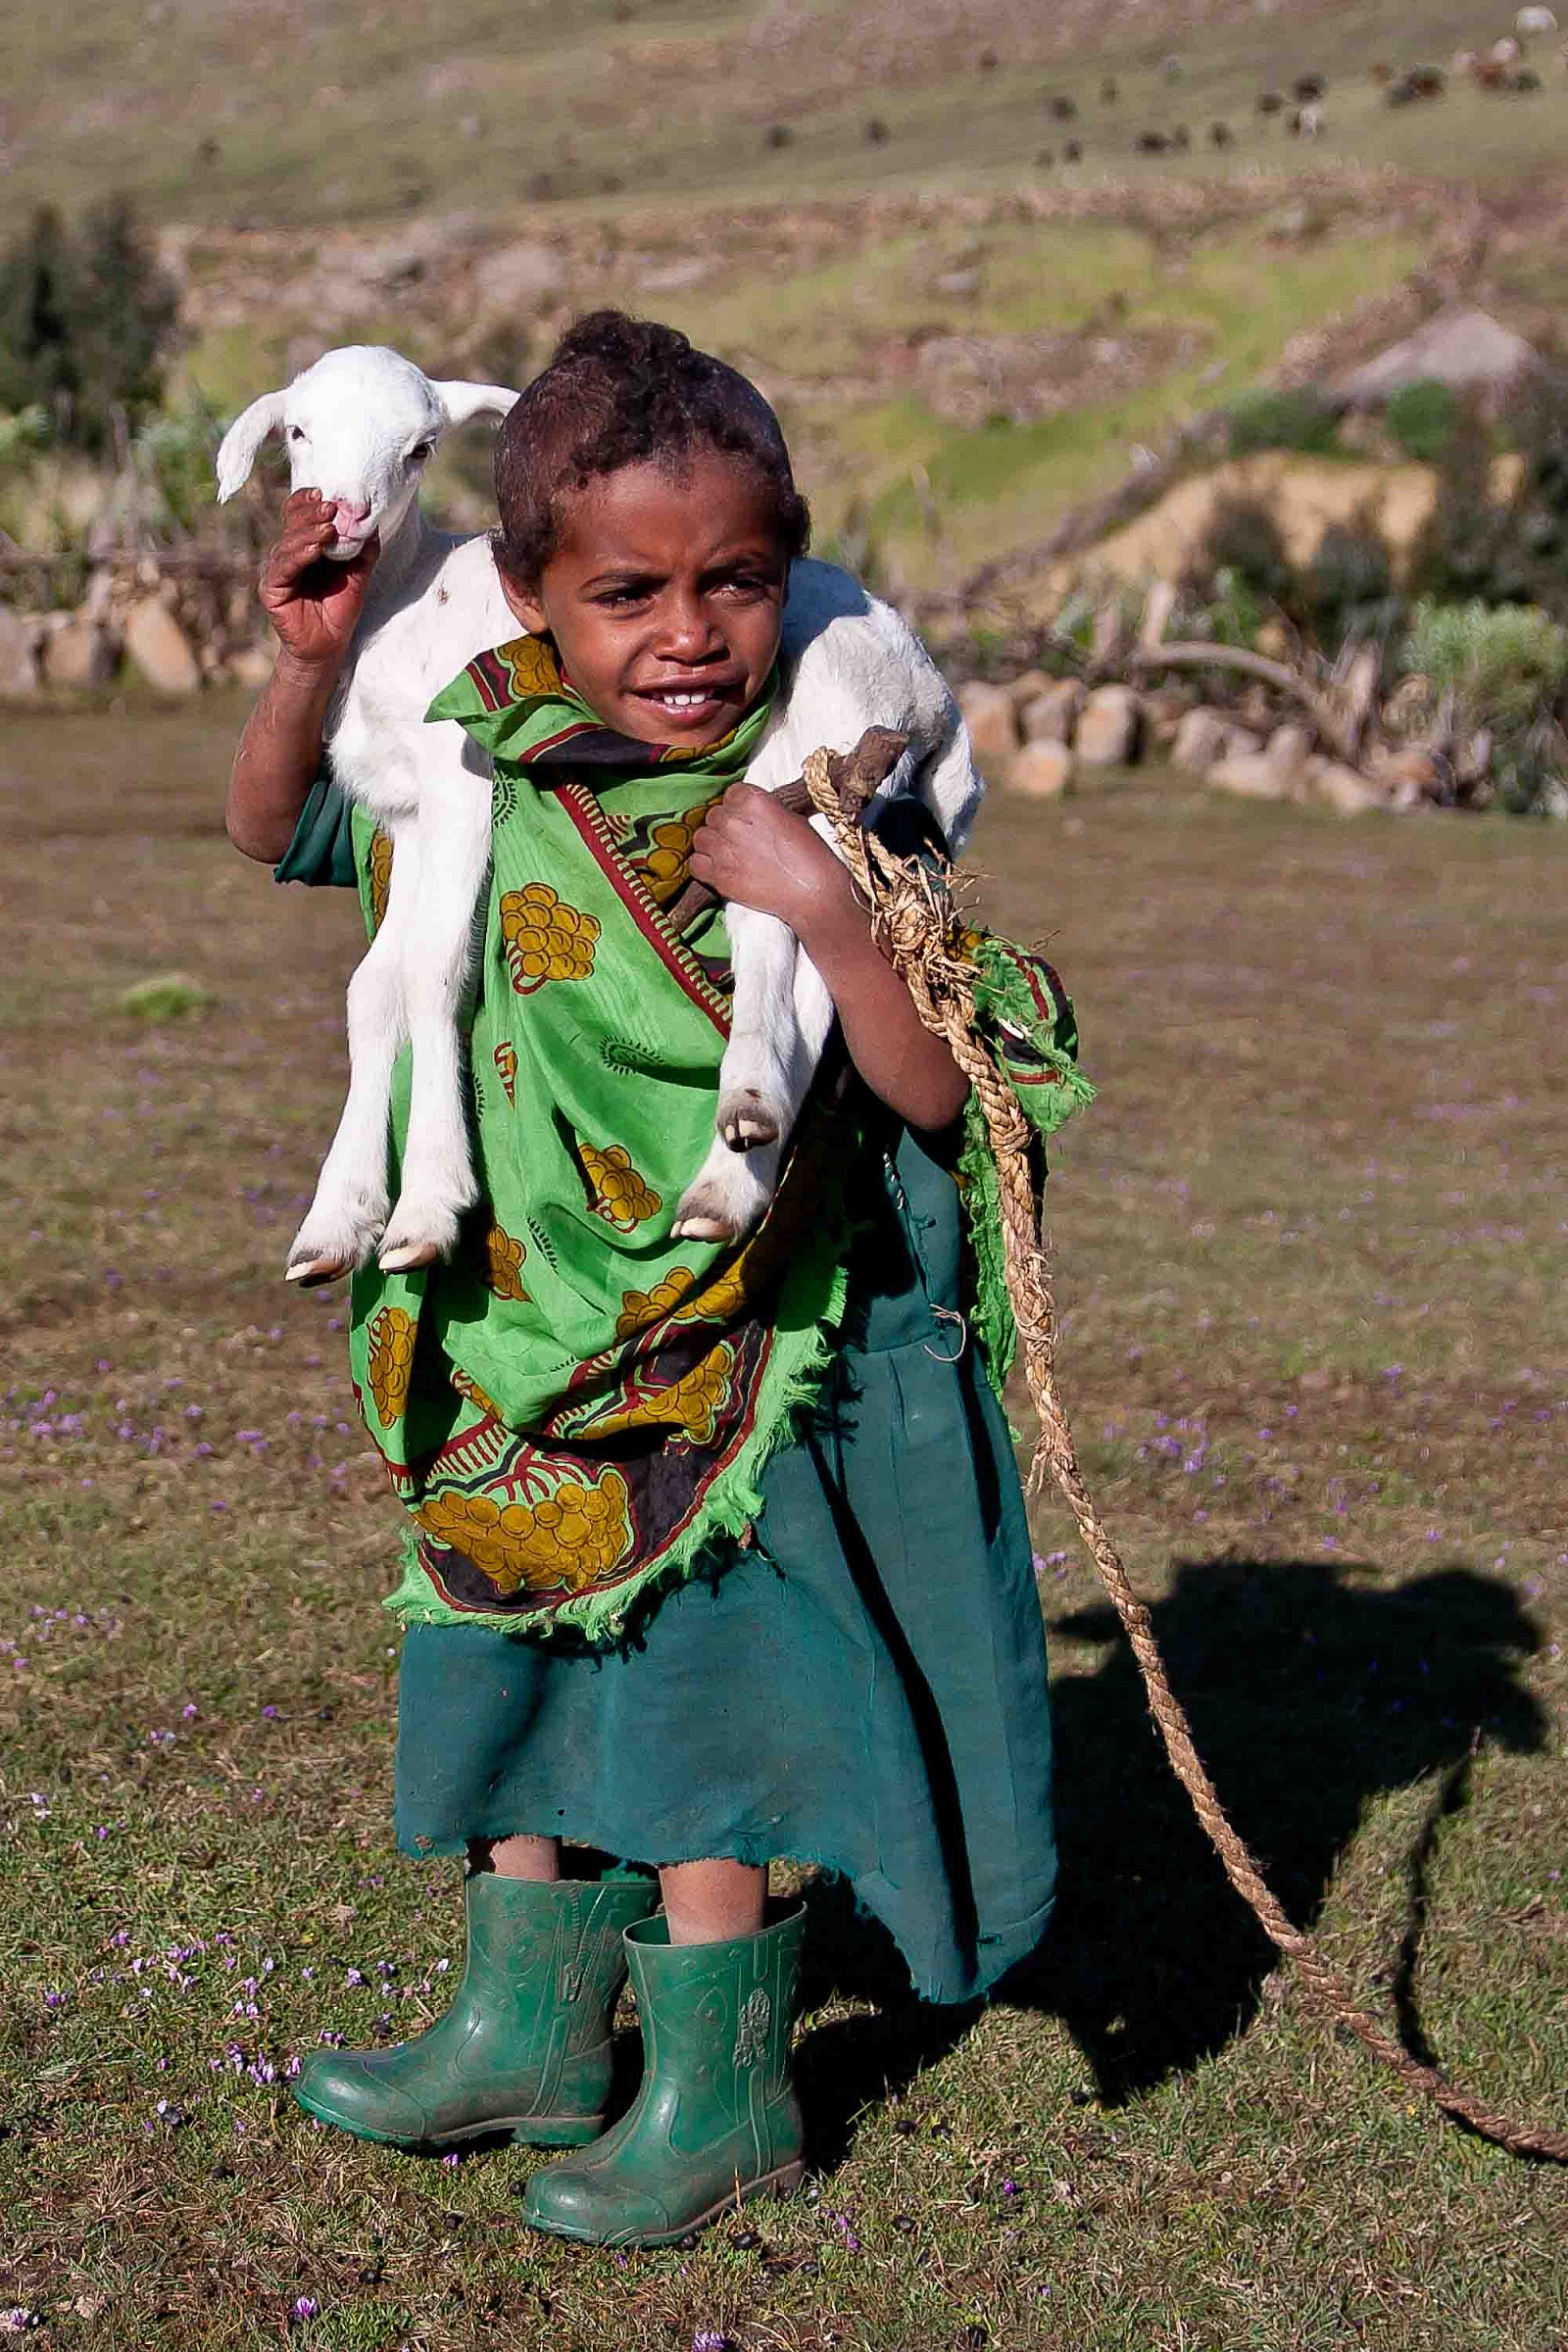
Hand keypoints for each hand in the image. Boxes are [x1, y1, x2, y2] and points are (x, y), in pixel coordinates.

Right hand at [259, 490, 378, 670]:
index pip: (298, 515)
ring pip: (288, 543)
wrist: (328, 647)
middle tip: (331, 507)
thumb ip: (363, 551)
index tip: (326, 494)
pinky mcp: (271, 588)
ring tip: (328, 528)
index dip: (307, 501)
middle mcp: (287, 554)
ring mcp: (277, 571)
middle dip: (312, 513)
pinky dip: (299, 556)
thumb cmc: (339, 610)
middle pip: (292, 524)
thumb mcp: (357, 576)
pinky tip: (314, 550)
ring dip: (308, 533)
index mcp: (303, 546)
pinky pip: (283, 567)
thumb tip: (372, 523)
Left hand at [688, 784, 855, 941]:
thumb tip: (749, 814)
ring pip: (701, 838)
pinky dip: (704, 865)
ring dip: (712, 844)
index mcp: (754, 801)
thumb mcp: (791, 818)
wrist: (813, 892)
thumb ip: (764, 810)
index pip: (730, 794)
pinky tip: (718, 868)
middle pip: (714, 816)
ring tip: (729, 853)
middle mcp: (734, 822)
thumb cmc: (810, 855)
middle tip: (741, 840)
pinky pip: (695, 864)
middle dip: (725, 826)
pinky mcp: (719, 876)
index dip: (737, 806)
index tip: (746, 818)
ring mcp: (723, 850)